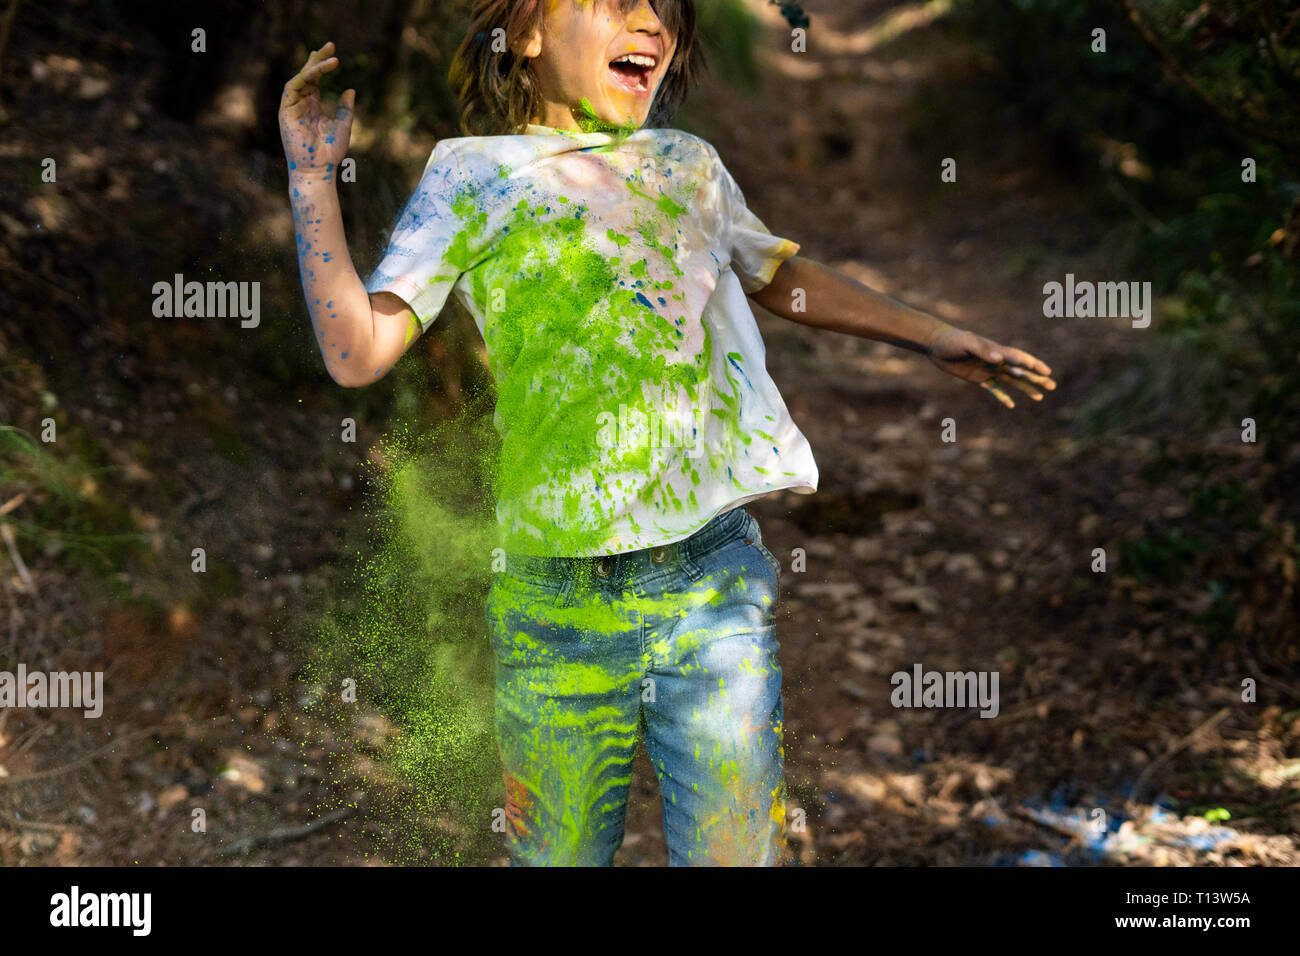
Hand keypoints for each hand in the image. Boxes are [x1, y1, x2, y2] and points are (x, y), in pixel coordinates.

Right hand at [279, 41, 355, 180]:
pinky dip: (304, 77)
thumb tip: (350, 89)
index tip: (333, 53)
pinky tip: (317, 71)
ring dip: (313, 67)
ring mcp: (292, 107)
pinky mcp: (285, 111)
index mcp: (313, 106)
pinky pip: (293, 88)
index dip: (322, 66)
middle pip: (306, 75)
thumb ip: (345, 108)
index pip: (315, 80)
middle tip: (330, 45)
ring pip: (300, 79)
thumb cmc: (330, 152)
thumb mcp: (343, 126)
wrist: (318, 168)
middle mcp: (301, 104)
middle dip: (317, 59)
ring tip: (329, 58)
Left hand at [925, 325, 1055, 407]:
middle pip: (1021, 371)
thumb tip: (998, 359)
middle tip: (1052, 385)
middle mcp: (996, 361)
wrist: (937, 344)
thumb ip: (982, 350)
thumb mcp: (966, 343)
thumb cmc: (952, 340)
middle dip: (1036, 378)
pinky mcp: (978, 378)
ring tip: (1040, 397)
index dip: (1033, 365)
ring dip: (1026, 388)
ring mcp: (988, 370)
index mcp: (996, 351)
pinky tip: (1012, 405)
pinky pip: (994, 389)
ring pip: (1012, 381)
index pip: (1019, 359)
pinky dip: (1003, 397)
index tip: (1046, 371)